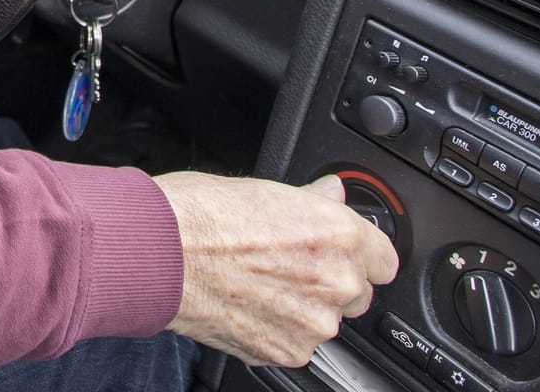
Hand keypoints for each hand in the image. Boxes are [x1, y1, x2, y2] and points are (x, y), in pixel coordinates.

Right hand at [153, 171, 398, 366]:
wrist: (155, 255)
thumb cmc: (196, 215)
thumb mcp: (261, 188)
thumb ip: (310, 201)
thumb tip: (331, 193)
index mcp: (338, 234)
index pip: (384, 258)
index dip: (357, 253)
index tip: (338, 252)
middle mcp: (335, 281)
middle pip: (357, 292)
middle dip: (328, 282)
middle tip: (285, 265)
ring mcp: (313, 322)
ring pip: (324, 320)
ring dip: (302, 309)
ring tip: (256, 284)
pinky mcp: (287, 351)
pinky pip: (297, 343)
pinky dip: (277, 330)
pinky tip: (246, 304)